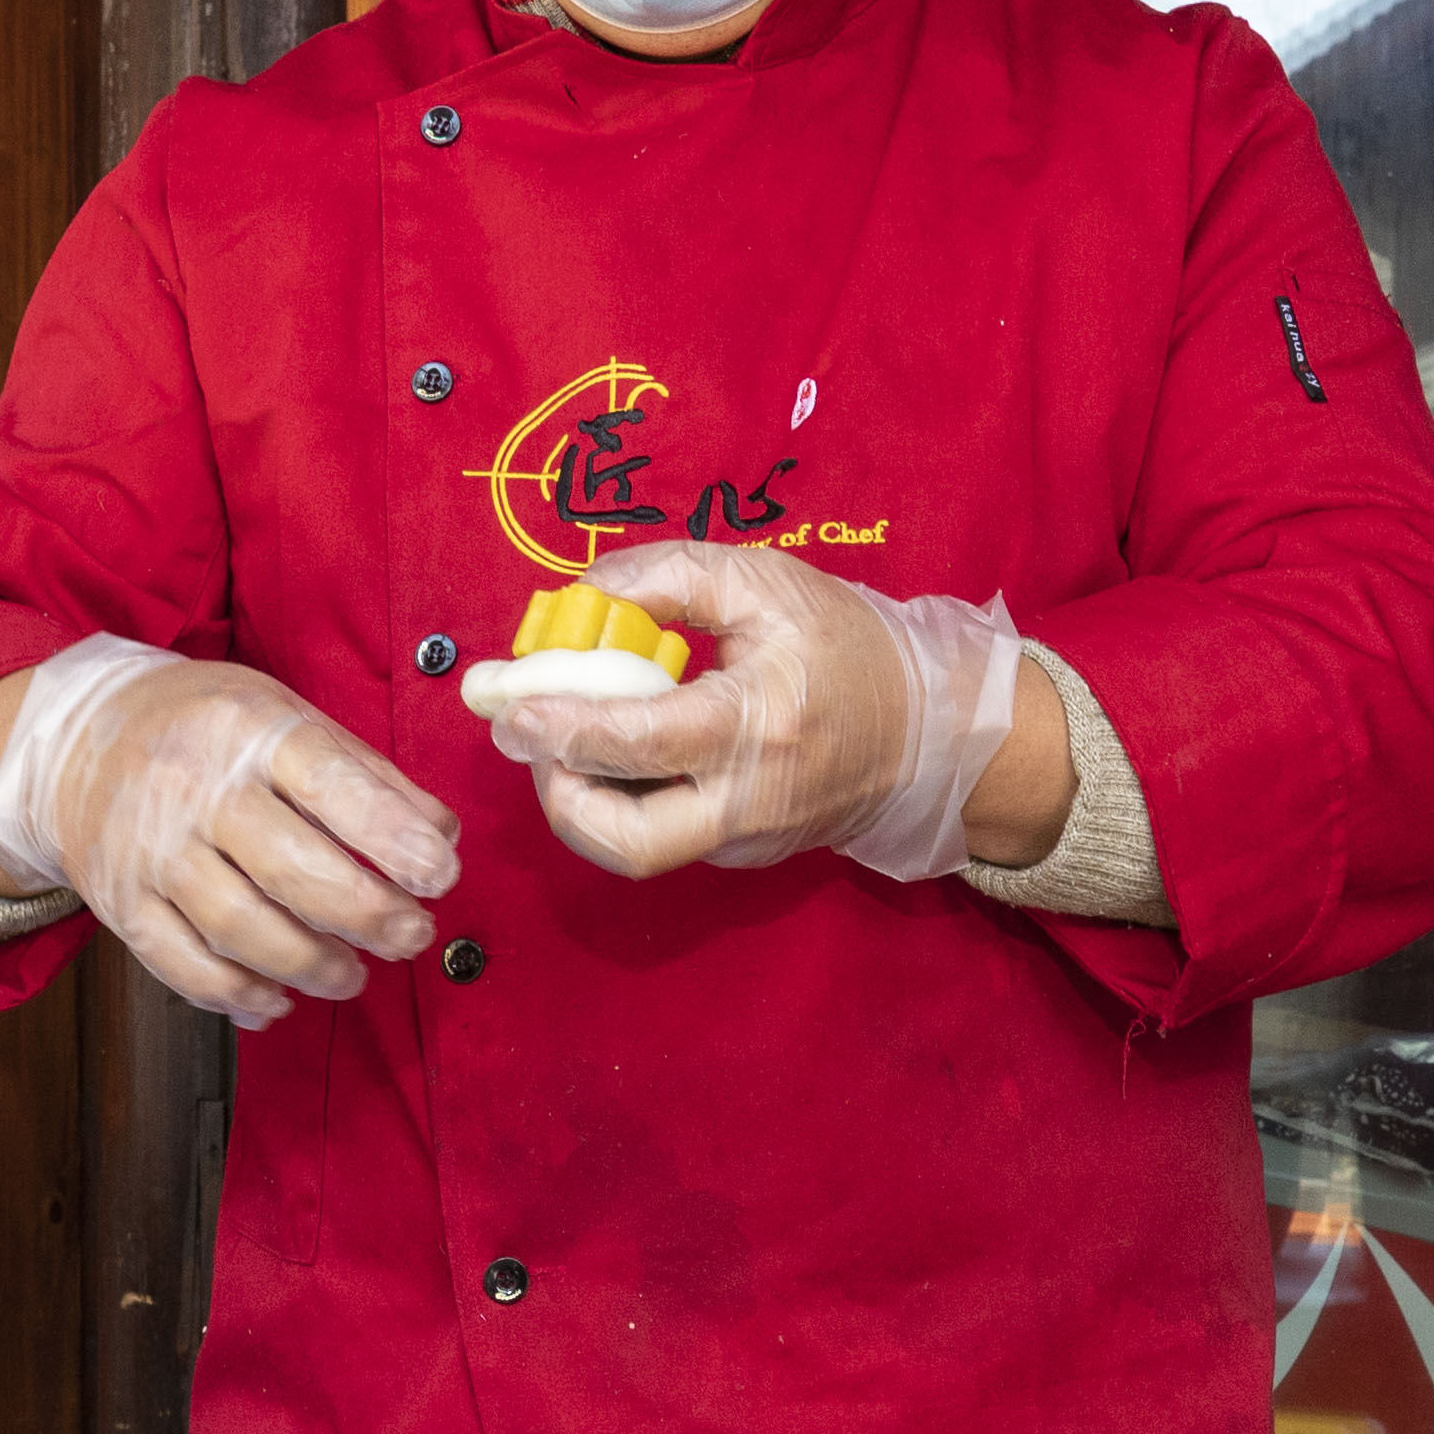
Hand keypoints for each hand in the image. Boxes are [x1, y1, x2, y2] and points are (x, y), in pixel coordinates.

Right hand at [0, 637, 458, 1025]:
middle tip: (412, 937)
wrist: (79, 740)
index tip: (439, 875)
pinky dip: (237, 993)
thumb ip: (369, 776)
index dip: (392, 837)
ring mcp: (152, 850)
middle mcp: (196, 789)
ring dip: (310, 966)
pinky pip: (183, 965)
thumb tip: (440, 837)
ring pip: (240, 928)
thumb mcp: (289, 718)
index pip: (331, 785)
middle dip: (366, 915)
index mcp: (250, 730)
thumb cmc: (208, 730)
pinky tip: (278, 999)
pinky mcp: (121, 902)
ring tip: (352, 975)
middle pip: (291, 869)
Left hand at [482, 544, 1026, 882]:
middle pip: (625, 840)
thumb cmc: (846, 645)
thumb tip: (578, 596)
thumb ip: (665, 578)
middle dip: (558, 793)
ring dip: (581, 799)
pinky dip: (622, 798)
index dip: (556, 723)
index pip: (634, 741)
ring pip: (634, 850)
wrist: (930, 728)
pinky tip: (623, 750)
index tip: (502, 702)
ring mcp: (747, 839)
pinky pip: (661, 836)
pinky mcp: (742, 855)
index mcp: (758, 724)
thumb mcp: (762, 583)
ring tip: (572, 737)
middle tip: (531, 739)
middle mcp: (750, 800)